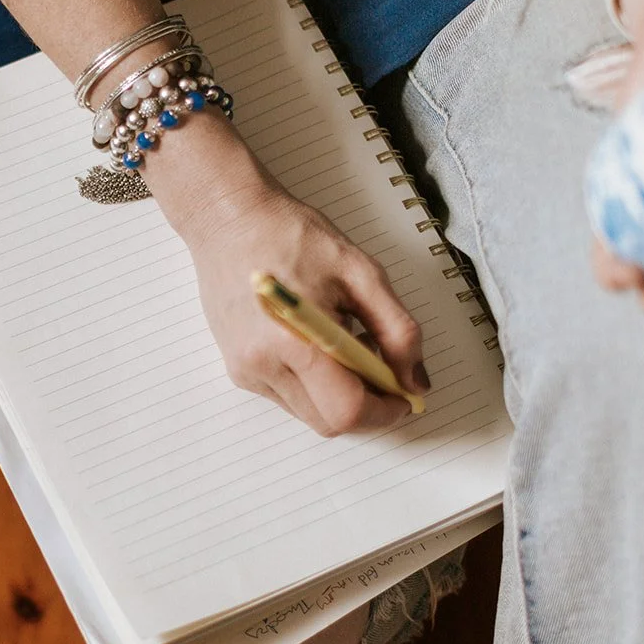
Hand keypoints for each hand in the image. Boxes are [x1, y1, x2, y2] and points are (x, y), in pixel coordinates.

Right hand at [177, 179, 429, 434]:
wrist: (229, 221)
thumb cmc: (291, 236)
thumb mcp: (361, 273)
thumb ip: (397, 330)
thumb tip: (414, 381)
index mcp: (295, 341)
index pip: (348, 410)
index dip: (385, 411)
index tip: (404, 398)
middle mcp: (263, 365)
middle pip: (328, 422)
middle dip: (365, 408)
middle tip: (384, 373)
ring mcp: (246, 371)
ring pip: (309, 414)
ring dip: (339, 397)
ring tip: (346, 346)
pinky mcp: (238, 370)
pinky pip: (287, 398)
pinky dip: (314, 386)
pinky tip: (318, 346)